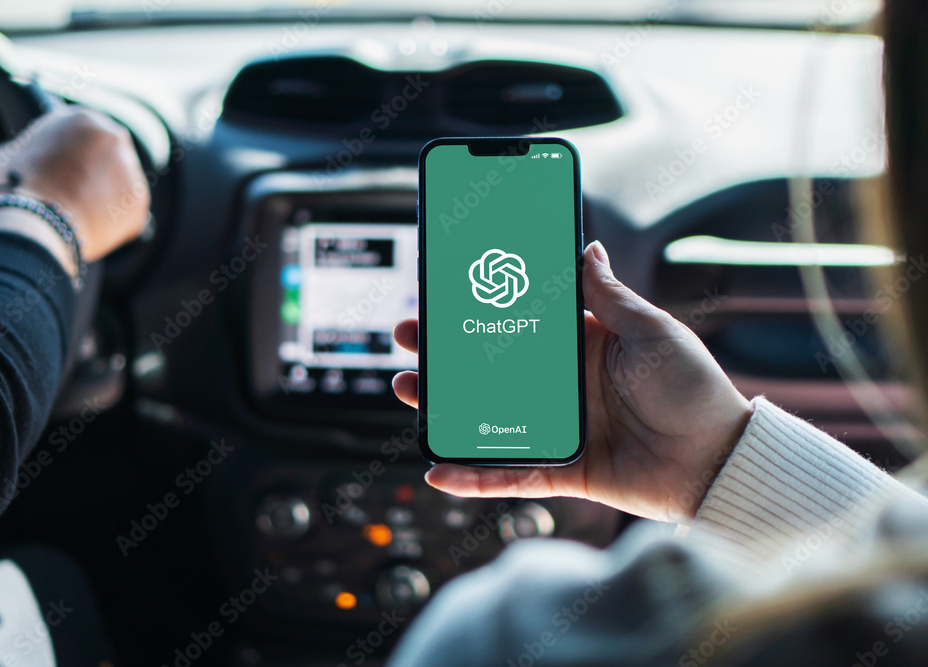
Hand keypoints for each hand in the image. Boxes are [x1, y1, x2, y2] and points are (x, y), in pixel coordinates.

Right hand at [0, 106, 148, 261]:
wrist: (37, 220)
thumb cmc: (18, 186)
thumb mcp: (16, 150)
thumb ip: (39, 146)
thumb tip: (37, 153)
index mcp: (83, 119)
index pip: (86, 133)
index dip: (77, 153)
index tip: (71, 168)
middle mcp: (114, 137)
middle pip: (109, 155)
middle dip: (98, 172)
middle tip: (79, 192)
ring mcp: (130, 169)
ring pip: (121, 183)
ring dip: (107, 196)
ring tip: (80, 213)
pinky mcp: (139, 201)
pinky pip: (127, 211)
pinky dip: (113, 221)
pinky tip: (91, 226)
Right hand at [392, 241, 752, 523]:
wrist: (718, 460)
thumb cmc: (694, 389)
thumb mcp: (652, 330)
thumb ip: (609, 295)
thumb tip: (586, 246)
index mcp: (583, 346)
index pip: (519, 322)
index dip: (480, 309)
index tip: (443, 294)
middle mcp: (564, 385)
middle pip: (490, 368)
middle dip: (444, 353)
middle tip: (407, 337)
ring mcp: (560, 428)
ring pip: (488, 417)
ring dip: (444, 406)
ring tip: (406, 388)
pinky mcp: (564, 469)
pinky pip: (511, 474)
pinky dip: (476, 476)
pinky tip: (438, 469)